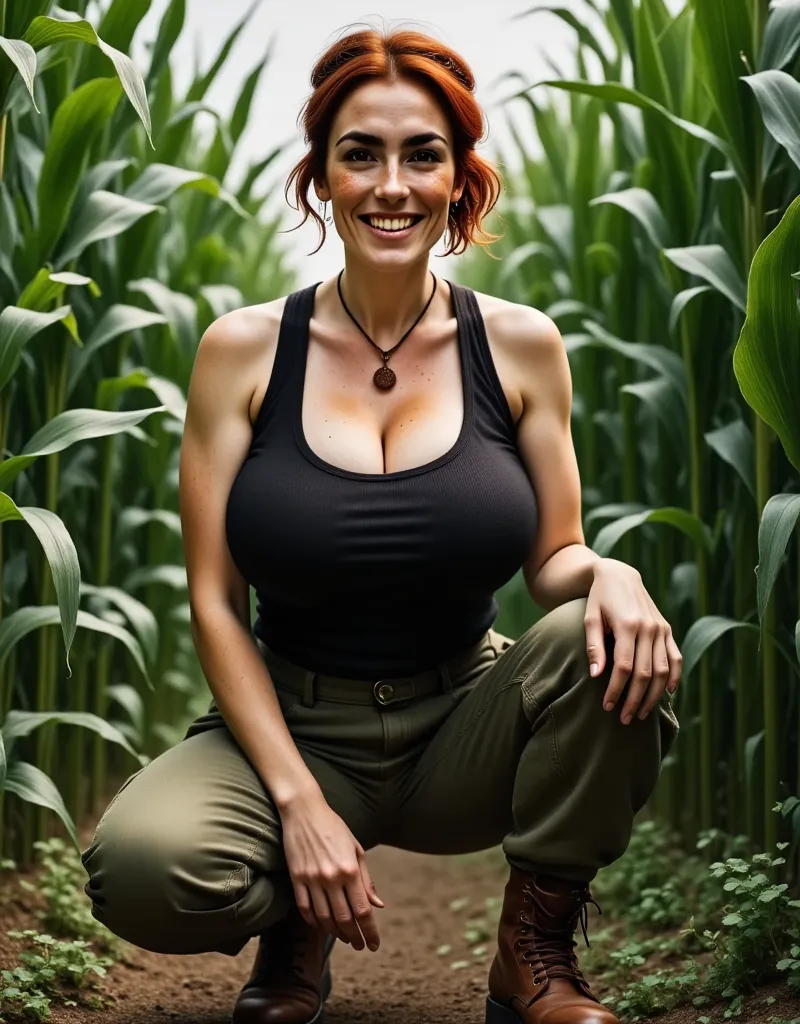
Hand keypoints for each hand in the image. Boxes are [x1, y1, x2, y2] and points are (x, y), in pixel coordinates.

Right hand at [279, 791, 383, 950]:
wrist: (304, 811)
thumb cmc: (334, 827)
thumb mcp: (356, 849)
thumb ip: (366, 879)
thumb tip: (377, 905)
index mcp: (350, 869)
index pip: (362, 910)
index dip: (369, 931)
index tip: (373, 945)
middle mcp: (331, 877)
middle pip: (344, 919)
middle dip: (354, 937)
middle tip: (359, 945)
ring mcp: (312, 879)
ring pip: (324, 918)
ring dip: (335, 933)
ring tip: (344, 938)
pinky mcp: (296, 878)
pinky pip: (305, 909)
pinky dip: (314, 922)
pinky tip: (321, 926)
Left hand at [584, 558, 681, 724]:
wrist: (618, 575)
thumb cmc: (598, 599)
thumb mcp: (590, 619)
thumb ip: (593, 647)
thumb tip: (596, 676)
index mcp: (628, 625)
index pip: (624, 667)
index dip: (616, 690)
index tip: (607, 707)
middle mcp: (648, 628)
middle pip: (646, 673)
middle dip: (635, 699)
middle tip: (623, 718)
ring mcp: (661, 629)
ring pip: (663, 670)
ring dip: (654, 695)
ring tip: (641, 713)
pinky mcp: (667, 629)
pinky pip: (676, 657)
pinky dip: (675, 677)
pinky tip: (667, 693)